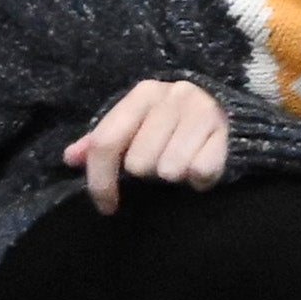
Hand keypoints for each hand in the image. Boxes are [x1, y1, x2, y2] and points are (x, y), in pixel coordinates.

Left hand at [64, 76, 233, 206]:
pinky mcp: (226, 130)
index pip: (105, 143)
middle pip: (138, 164)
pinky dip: (200, 179)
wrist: (230, 111)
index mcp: (144, 93)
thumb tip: (70, 158)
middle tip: (163, 161)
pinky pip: (199, 173)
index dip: (100, 182)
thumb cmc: (174, 123)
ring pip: (169, 171)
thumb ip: (104, 141)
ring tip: (183, 161)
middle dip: (149, 172)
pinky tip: (202, 163)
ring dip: (175, 175)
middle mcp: (172, 95)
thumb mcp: (137, 124)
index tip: (107, 206)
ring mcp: (201, 110)